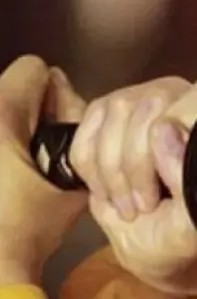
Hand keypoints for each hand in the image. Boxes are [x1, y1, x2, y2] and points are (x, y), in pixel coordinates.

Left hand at [0, 55, 88, 283]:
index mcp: (1, 111)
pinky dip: (4, 154)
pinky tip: (7, 185)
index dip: (59, 96)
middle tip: (47, 156)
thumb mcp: (74, 186)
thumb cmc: (26, 228)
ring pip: (1, 114)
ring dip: (16, 135)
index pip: (37, 70)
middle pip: (14, 90)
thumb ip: (87, 146)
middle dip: (36, 116)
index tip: (63, 131)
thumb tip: (83, 126)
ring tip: (26, 173)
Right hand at [70, 74, 196, 297]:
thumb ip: (187, 177)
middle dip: (137, 164)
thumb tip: (164, 131)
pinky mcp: (104, 114)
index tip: (166, 188)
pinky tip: (108, 192)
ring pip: (113, 112)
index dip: (177, 137)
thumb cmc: (183, 234)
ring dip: (112, 170)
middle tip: (144, 207)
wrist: (152, 245)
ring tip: (128, 207)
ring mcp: (141, 98)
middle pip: (148, 106)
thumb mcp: (194, 221)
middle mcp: (184, 96)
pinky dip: (90, 170)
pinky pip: (85, 133)